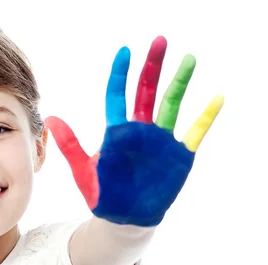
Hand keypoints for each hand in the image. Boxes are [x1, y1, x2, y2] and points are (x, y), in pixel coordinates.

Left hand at [45, 36, 222, 226]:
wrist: (124, 219)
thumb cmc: (102, 194)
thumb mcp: (83, 170)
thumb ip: (70, 144)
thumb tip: (51, 118)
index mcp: (117, 132)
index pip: (118, 96)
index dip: (120, 75)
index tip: (124, 52)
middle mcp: (141, 131)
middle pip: (147, 92)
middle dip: (152, 67)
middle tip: (159, 41)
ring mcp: (161, 141)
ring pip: (172, 105)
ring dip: (180, 83)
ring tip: (188, 60)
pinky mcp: (179, 155)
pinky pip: (195, 132)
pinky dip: (205, 117)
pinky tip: (216, 98)